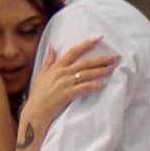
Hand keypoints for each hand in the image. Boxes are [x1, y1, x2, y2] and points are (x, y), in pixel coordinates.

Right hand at [18, 35, 112, 150]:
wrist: (35, 112)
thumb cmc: (38, 95)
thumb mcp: (41, 75)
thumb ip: (48, 61)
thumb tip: (53, 47)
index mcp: (57, 67)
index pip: (74, 51)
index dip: (87, 44)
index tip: (98, 39)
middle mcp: (62, 73)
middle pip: (85, 63)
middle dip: (101, 59)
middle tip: (114, 57)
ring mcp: (65, 83)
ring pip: (86, 74)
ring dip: (101, 71)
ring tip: (112, 68)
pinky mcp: (67, 94)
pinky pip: (83, 88)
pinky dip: (93, 86)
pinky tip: (102, 85)